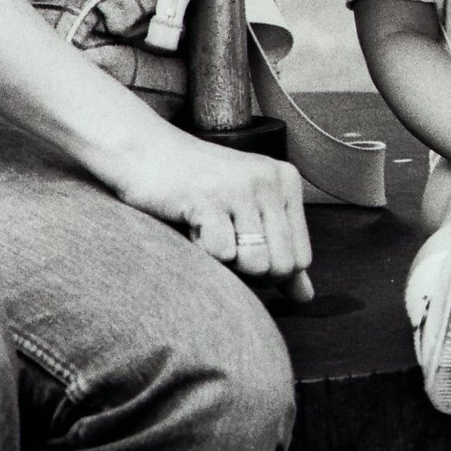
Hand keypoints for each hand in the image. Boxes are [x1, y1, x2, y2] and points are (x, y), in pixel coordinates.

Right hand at [108, 127, 314, 301]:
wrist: (146, 152)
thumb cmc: (197, 186)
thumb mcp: (248, 211)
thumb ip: (279, 252)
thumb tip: (305, 297)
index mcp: (286, 180)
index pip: (301, 258)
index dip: (269, 269)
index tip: (241, 243)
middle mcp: (269, 179)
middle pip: (281, 266)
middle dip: (248, 270)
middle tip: (221, 238)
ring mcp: (240, 186)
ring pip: (255, 264)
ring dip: (224, 260)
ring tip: (207, 228)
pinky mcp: (209, 197)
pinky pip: (221, 255)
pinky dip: (201, 251)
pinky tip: (190, 223)